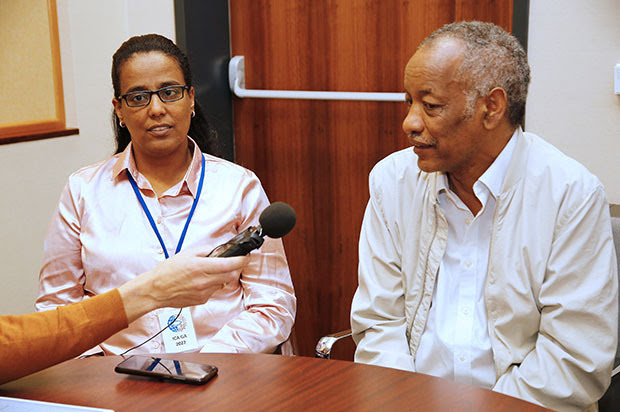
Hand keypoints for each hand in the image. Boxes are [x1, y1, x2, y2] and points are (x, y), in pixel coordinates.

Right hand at [118, 248, 248, 321]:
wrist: (155, 290)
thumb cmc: (168, 271)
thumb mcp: (187, 253)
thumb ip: (206, 251)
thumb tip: (220, 250)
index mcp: (202, 267)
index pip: (230, 264)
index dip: (242, 260)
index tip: (245, 257)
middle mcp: (205, 281)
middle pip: (231, 276)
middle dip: (235, 269)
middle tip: (232, 263)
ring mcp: (204, 293)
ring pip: (223, 284)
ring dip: (223, 277)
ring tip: (210, 272)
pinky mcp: (202, 300)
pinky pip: (214, 291)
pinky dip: (213, 285)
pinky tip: (202, 281)